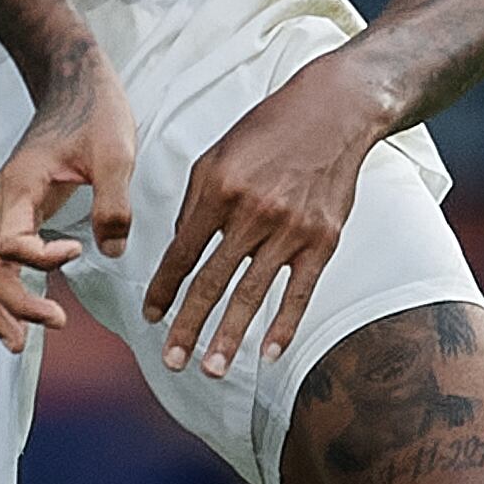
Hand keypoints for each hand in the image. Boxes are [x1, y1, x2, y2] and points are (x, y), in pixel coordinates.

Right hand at [0, 53, 135, 350]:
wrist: (74, 82)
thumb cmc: (94, 111)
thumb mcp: (116, 151)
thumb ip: (114, 203)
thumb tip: (111, 252)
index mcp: (19, 187)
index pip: (12, 243)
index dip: (42, 260)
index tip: (79, 253)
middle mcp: (1, 202)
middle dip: (12, 305)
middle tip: (53, 325)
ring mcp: (2, 208)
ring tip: (21, 343)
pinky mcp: (13, 212)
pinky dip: (1, 292)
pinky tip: (21, 314)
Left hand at [144, 58, 389, 380]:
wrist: (333, 113)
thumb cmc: (268, 132)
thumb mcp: (217, 156)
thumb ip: (195, 205)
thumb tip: (177, 252)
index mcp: (219, 189)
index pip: (183, 253)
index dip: (163, 289)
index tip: (150, 317)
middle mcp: (253, 212)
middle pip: (212, 281)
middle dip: (188, 326)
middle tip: (171, 361)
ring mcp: (291, 229)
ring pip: (252, 294)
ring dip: (229, 336)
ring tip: (211, 370)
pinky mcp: (324, 240)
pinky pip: (300, 292)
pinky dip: (283, 326)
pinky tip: (267, 355)